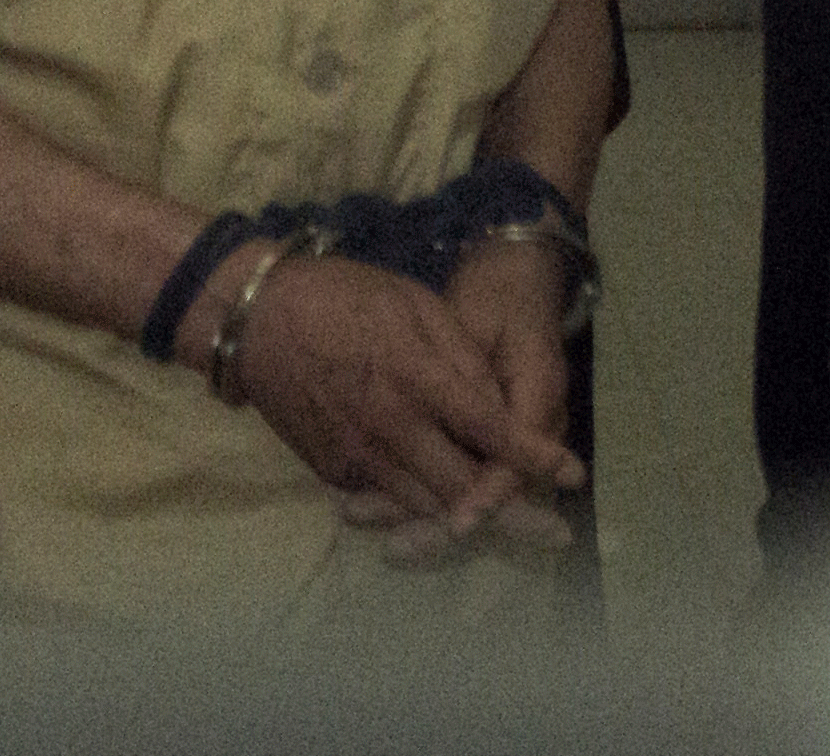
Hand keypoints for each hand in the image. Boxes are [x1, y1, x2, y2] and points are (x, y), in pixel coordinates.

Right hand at [206, 249, 581, 532]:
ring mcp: (358, 456)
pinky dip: (419, 510)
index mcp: (415, 377)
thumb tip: (498, 405)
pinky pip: (386, 500)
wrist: (255, 319)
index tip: (574, 475)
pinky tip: (444, 512)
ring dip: (469, 521)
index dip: (534, 456)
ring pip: (425, 506)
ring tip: (512, 533)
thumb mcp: (413, 304)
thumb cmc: (342, 296)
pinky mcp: (333, 471)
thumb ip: (459, 357)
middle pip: (461, 488)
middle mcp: (390, 428)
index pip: (488, 429)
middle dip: (513, 514)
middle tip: (555, 533)